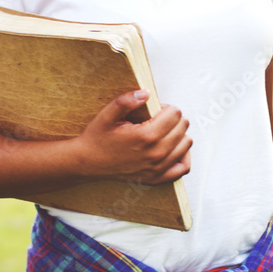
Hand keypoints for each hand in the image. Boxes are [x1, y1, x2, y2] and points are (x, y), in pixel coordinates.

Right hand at [71, 89, 191, 185]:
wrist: (86, 163)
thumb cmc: (97, 138)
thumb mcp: (107, 115)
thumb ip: (126, 101)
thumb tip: (146, 93)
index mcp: (146, 136)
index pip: (175, 113)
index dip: (166, 108)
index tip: (154, 111)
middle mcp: (155, 153)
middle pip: (182, 126)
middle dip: (173, 119)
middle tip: (157, 121)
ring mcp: (157, 168)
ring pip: (186, 143)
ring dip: (178, 134)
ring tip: (163, 132)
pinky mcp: (157, 178)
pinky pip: (183, 168)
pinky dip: (183, 156)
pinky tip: (172, 149)